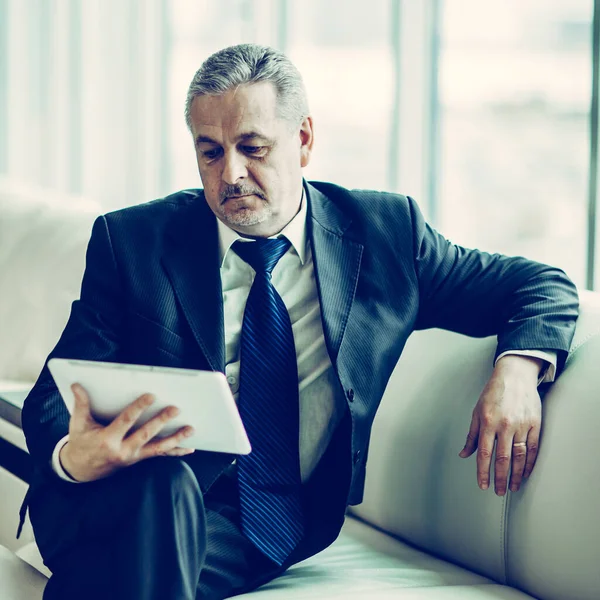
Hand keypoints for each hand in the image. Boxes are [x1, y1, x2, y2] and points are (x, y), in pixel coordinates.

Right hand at [60, 383, 194, 481]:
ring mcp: (132, 457)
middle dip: (161, 421)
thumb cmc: (81, 443)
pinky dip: (175, 452)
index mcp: (107, 440)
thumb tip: (77, 385)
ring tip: (190, 429)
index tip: (151, 396)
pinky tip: (189, 447)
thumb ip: (81, 404)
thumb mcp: (78, 425)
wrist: (80, 470)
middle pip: (146, 434)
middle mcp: (122, 450)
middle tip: (175, 409)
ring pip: (157, 448)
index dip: (139, 408)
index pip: (126, 421)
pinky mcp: (139, 459)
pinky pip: (159, 456)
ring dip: (175, 439)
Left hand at [459, 355, 542, 495]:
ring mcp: (521, 425)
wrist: (514, 376)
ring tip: (513, 487)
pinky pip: (533, 448)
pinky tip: (525, 473)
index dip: (483, 472)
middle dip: (500, 478)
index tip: (483, 485)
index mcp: (487, 422)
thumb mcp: (476, 412)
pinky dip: (529, 463)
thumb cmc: (493, 393)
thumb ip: (471, 435)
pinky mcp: (534, 424)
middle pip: (503, 459)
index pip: (484, 453)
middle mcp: (504, 425)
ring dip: (516, 475)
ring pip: (519, 456)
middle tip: (499, 492)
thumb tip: (463, 454)